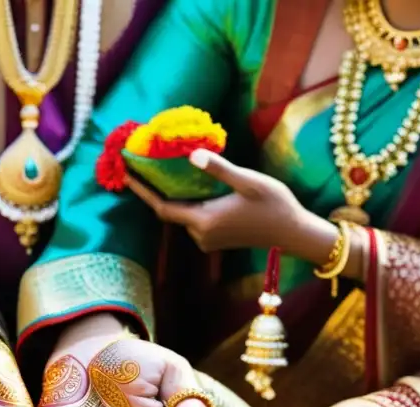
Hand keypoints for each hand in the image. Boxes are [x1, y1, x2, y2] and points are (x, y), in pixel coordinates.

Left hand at [125, 149, 337, 260]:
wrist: (293, 232)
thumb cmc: (274, 205)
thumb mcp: (248, 182)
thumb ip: (218, 169)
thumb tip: (191, 155)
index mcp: (204, 221)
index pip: (162, 207)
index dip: (142, 191)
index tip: (125, 175)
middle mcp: (200, 234)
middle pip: (169, 211)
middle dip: (155, 190)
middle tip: (142, 165)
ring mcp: (207, 239)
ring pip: (183, 215)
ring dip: (173, 196)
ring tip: (162, 171)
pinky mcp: (215, 239)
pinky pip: (194, 219)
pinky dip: (188, 203)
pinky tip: (188, 185)